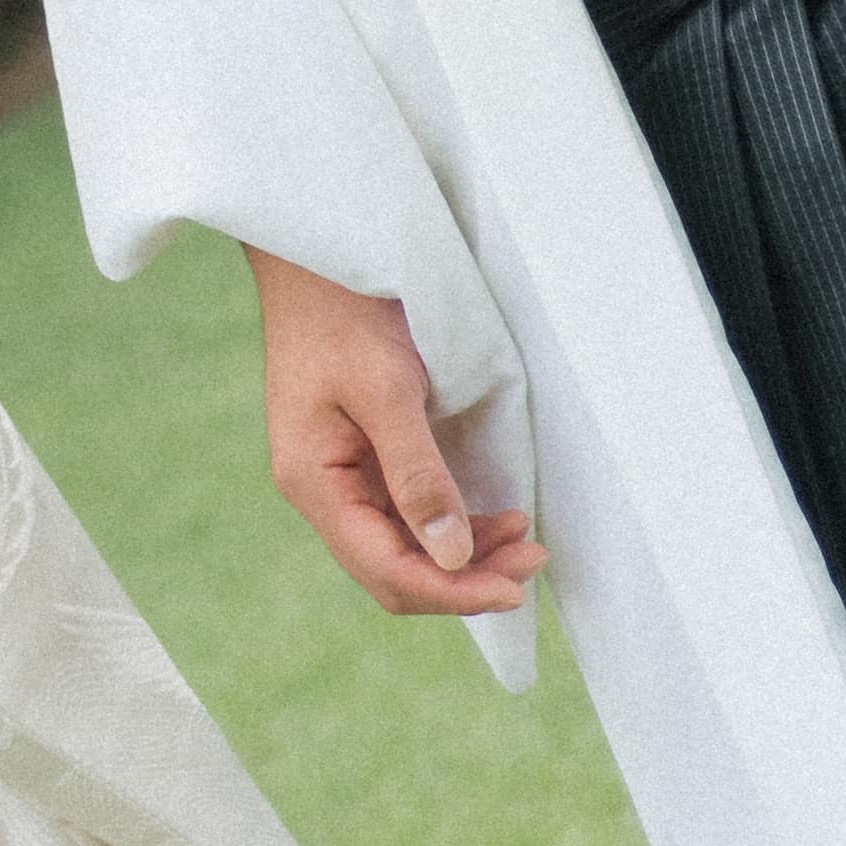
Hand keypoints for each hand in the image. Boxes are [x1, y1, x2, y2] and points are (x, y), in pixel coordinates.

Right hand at [246, 250, 540, 620]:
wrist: (317, 255)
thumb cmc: (345, 312)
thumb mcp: (387, 390)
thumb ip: (418, 476)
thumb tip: (454, 556)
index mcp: (314, 482)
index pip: (386, 570)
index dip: (452, 591)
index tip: (513, 588)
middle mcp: (322, 491)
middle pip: (394, 569)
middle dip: (464, 577)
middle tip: (531, 559)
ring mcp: (339, 477)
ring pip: (402, 547)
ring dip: (463, 553)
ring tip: (523, 540)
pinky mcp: (358, 457)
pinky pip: (404, 514)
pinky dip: (449, 522)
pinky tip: (490, 516)